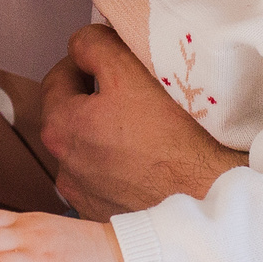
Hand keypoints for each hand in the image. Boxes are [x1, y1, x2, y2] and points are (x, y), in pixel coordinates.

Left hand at [40, 24, 243, 221]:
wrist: (203, 196)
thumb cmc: (169, 133)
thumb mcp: (129, 71)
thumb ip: (94, 47)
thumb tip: (80, 44)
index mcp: (59, 127)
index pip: (59, 78)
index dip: (85, 61)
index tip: (110, 60)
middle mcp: (63, 166)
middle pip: (72, 116)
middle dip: (94, 99)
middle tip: (131, 91)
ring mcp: (83, 196)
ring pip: (88, 150)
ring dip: (105, 136)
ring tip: (142, 130)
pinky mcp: (105, 216)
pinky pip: (105, 181)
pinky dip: (118, 168)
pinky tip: (146, 161)